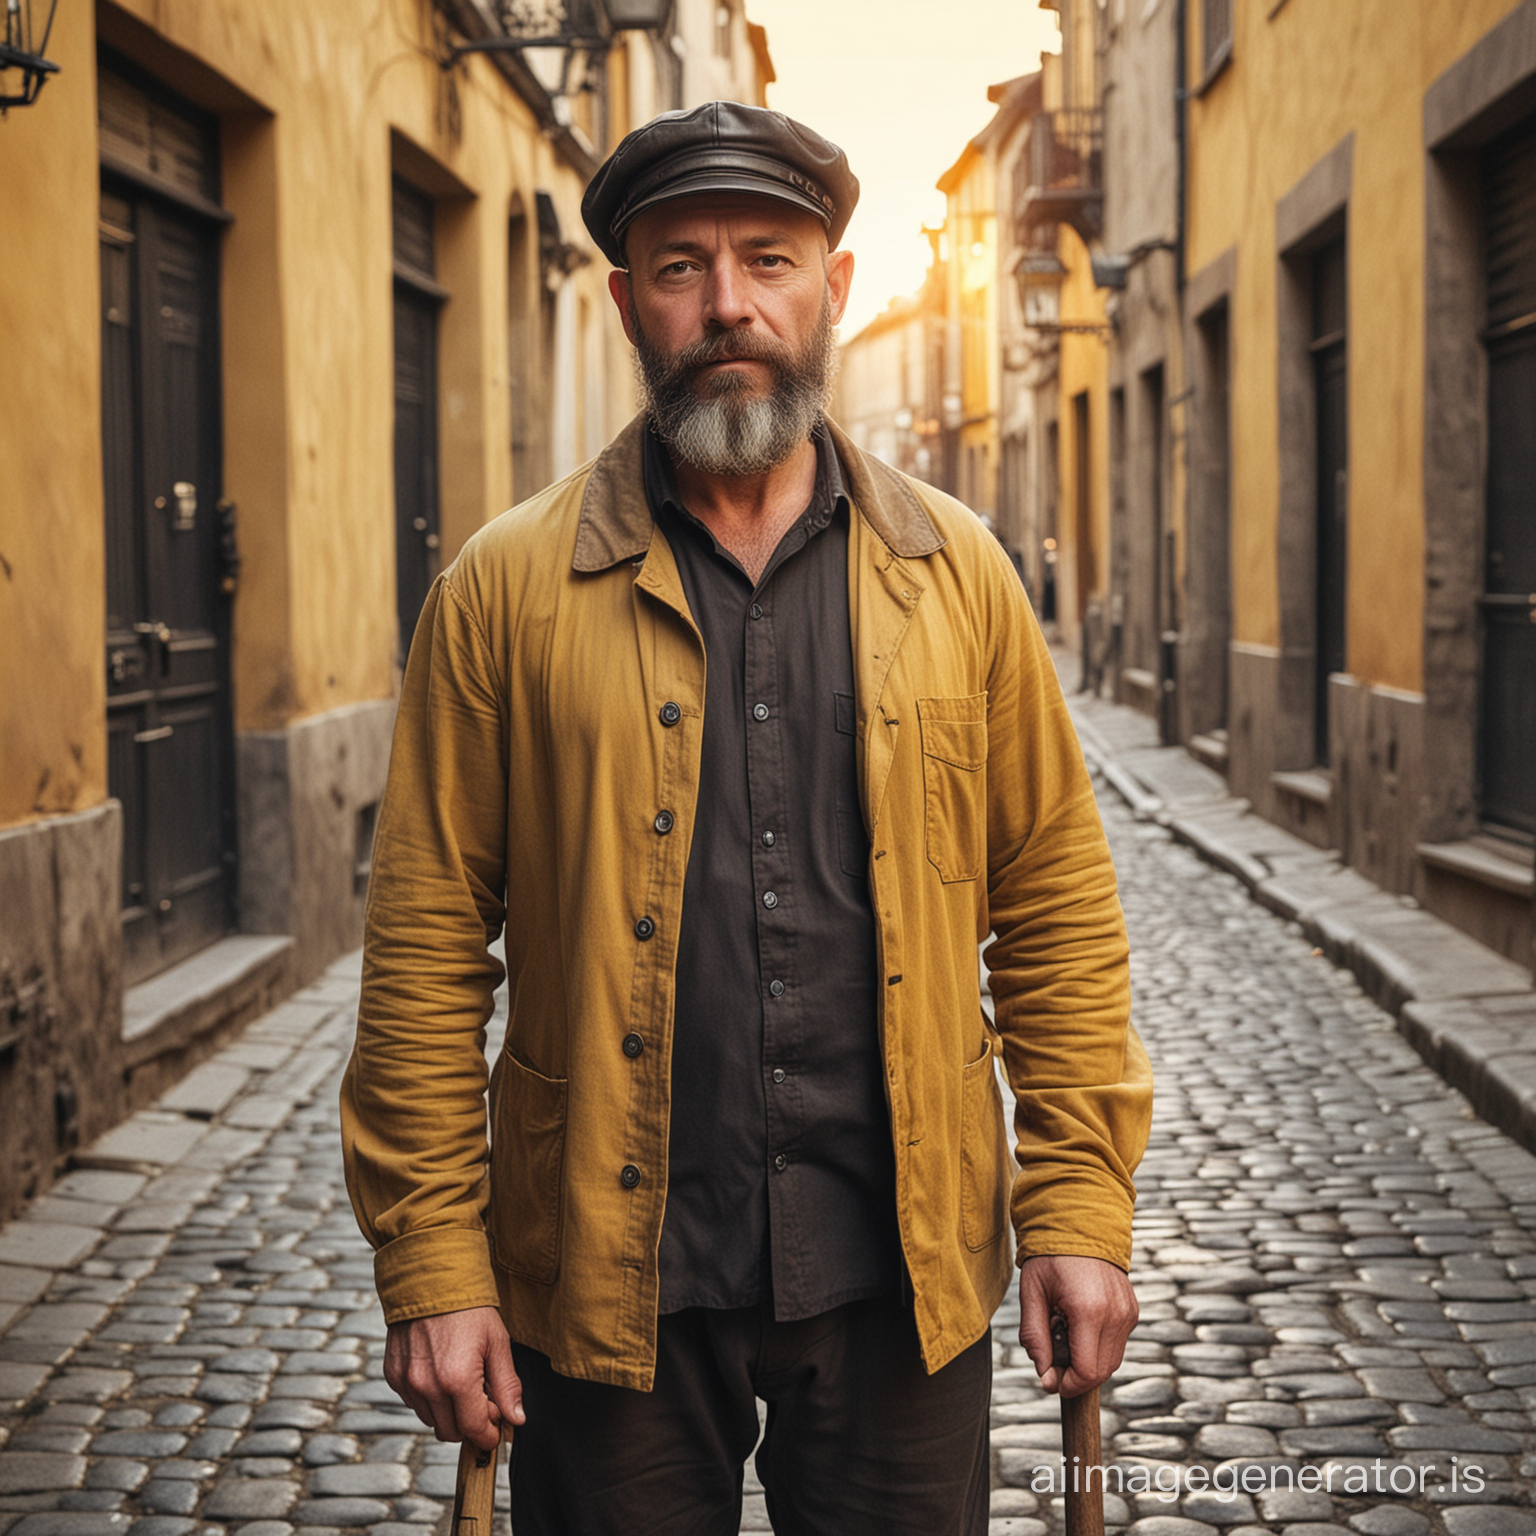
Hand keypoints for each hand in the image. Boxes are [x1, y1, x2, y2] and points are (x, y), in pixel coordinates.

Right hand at [384, 1305, 524, 1449]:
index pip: (474, 1429)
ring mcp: (407, 1382)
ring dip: (449, 1412)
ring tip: (463, 1383)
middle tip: (484, 1402)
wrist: (431, 1279)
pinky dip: (430, 1398)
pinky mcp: (393, 1375)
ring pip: (431, 1420)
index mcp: (457, 1379)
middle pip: (451, 1432)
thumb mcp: (497, 1343)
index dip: (489, 1434)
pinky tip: (442, 1374)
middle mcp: (428, 1386)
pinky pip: (414, 1403)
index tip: (497, 1428)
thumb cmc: (468, 1308)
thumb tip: (517, 1418)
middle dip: (470, 1424)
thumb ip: (507, 1385)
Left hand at [1018, 1254, 1137, 1398]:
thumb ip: (1035, 1337)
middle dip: (1076, 1376)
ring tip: (1065, 1335)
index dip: (1067, 1385)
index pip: (1087, 1372)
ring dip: (1088, 1361)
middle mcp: (1116, 1314)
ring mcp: (1128, 1312)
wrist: (1079, 1224)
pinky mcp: (1132, 1310)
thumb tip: (1044, 1375)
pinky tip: (1079, 1326)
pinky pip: (1118, 1343)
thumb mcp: (1032, 1294)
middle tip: (1052, 1358)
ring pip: (1112, 1360)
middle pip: (1102, 1372)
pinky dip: (1099, 1346)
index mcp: (1089, 1310)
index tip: (1050, 1380)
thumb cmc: (1050, 1257)